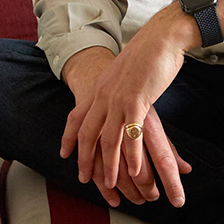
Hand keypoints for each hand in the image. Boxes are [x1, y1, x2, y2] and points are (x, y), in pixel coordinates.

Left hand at [59, 6, 198, 205]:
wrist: (160, 38)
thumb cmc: (146, 55)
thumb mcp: (122, 74)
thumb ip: (116, 89)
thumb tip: (117, 99)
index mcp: (99, 88)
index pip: (76, 117)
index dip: (68, 137)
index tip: (64, 153)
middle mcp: (103, 95)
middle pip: (87, 134)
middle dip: (84, 159)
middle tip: (83, 178)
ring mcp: (118, 100)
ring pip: (107, 139)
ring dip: (108, 165)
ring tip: (110, 184)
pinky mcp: (136, 102)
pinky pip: (130, 135)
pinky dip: (132, 156)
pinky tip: (134, 172)